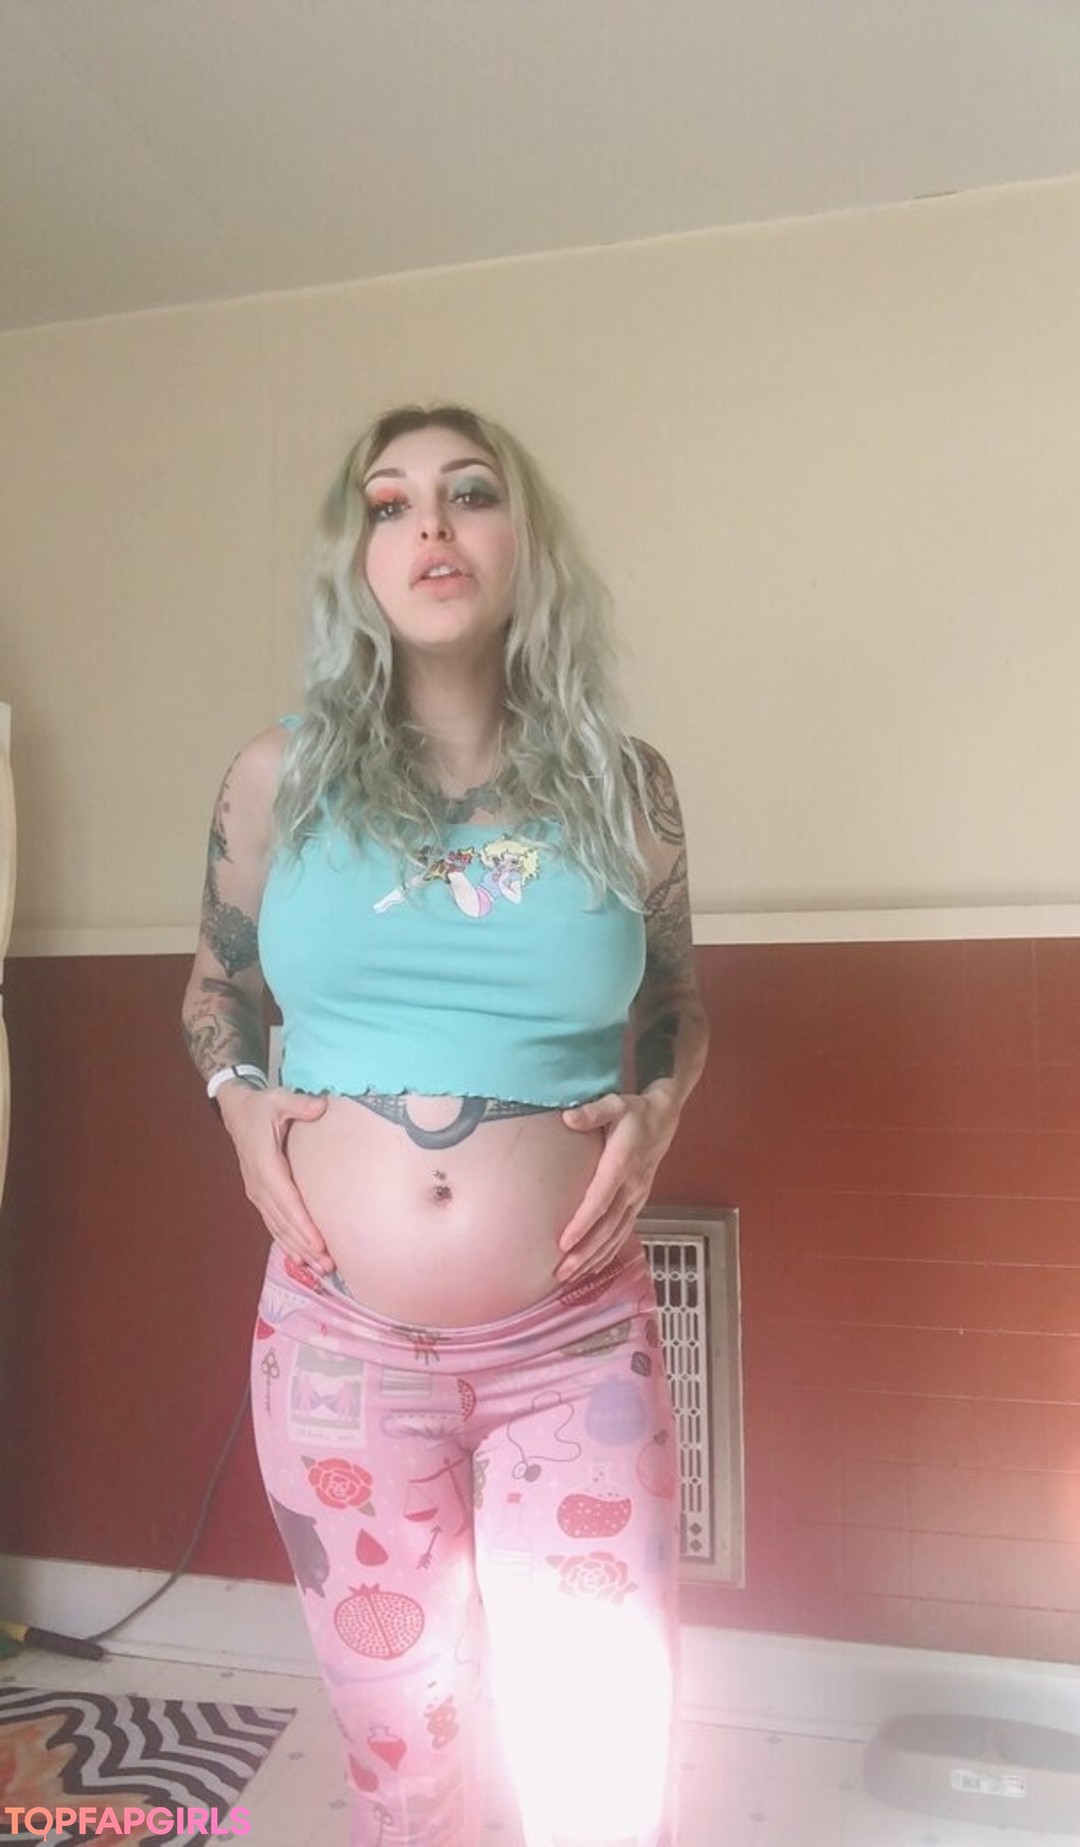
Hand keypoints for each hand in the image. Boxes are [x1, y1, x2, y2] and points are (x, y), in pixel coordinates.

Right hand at [217, 1083, 331, 1272]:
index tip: (318, 1243)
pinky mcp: (259, 1195)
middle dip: (304, 1244)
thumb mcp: (278, 1099)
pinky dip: (286, 1241)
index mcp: (264, 1163)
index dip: (301, 1223)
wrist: (236, 1111)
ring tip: (320, 1268)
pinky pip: (273, 1223)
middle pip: (283, 1220)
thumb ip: (299, 1104)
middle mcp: (258, 1184)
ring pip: (277, 1226)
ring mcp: (257, 1192)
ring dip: (297, 1248)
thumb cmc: (261, 1106)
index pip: (286, 1199)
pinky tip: (300, 1257)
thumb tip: (320, 1106)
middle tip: (327, 1265)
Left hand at [556, 1089, 678, 1282]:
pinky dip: (609, 1251)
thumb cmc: (634, 1112)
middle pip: (607, 1227)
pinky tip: (594, 1265)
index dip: (582, 1224)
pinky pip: (623, 1231)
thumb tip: (568, 1118)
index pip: (600, 1201)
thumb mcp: (614, 1104)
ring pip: (616, 1234)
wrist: (664, 1117)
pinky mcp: (638, 1200)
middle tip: (562, 1272)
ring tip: (572, 1276)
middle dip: (585, 1252)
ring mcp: (637, 1197)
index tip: (564, 1243)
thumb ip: (592, 1112)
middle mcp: (631, 1187)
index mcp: (621, 1165)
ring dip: (595, 1257)